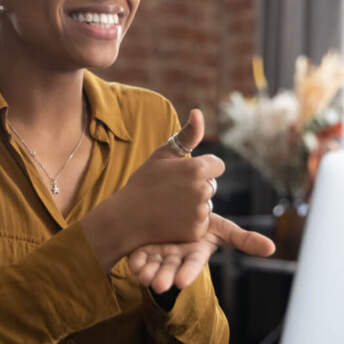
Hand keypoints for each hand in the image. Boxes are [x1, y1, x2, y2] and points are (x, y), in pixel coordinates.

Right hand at [81, 109, 223, 270]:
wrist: (126, 217)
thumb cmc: (144, 181)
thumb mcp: (163, 154)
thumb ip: (187, 135)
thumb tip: (199, 112)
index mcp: (197, 168)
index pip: (218, 165)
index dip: (203, 167)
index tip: (184, 172)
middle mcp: (202, 190)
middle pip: (212, 185)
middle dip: (198, 186)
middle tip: (171, 190)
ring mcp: (200, 212)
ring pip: (206, 204)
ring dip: (194, 204)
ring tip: (169, 204)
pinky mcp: (197, 231)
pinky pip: (201, 222)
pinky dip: (190, 222)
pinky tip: (171, 218)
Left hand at [129, 213, 275, 292]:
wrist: (175, 209)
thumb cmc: (201, 221)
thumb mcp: (222, 228)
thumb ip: (244, 239)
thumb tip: (272, 248)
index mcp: (196, 251)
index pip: (194, 264)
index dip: (188, 272)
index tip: (181, 283)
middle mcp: (177, 255)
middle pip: (171, 269)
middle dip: (165, 277)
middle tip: (159, 285)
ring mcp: (160, 253)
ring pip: (154, 266)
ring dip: (149, 273)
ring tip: (144, 277)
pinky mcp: (144, 248)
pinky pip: (139, 257)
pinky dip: (137, 261)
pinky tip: (134, 264)